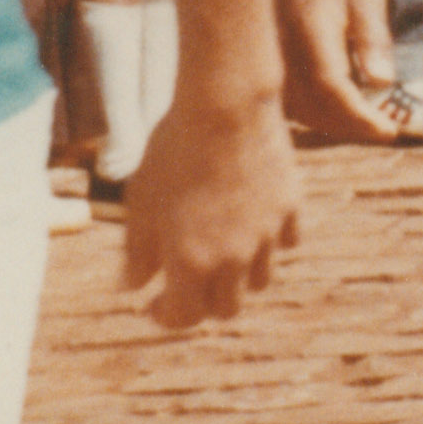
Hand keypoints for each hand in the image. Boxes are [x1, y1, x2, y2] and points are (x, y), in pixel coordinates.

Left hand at [121, 87, 297, 329]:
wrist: (225, 106)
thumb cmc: (173, 152)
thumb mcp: (141, 202)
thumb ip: (137, 252)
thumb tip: (131, 287)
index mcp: (191, 263)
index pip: (183, 317)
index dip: (165, 316)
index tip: (153, 304)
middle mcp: (234, 259)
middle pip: (226, 309)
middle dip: (204, 303)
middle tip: (187, 283)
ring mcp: (267, 236)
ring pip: (260, 280)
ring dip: (239, 276)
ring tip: (221, 251)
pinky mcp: (291, 210)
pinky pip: (285, 242)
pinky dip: (270, 243)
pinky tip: (253, 223)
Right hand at [280, 0, 407, 142]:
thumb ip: (372, 40)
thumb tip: (382, 83)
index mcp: (310, 36)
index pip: (336, 95)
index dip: (363, 121)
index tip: (391, 131)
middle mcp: (282, 51)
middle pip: (316, 111)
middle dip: (351, 127)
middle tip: (383, 129)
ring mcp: (269, 55)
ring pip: (297, 110)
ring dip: (329, 123)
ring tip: (361, 120)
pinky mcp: (263, 55)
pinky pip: (283, 98)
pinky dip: (310, 110)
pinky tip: (331, 105)